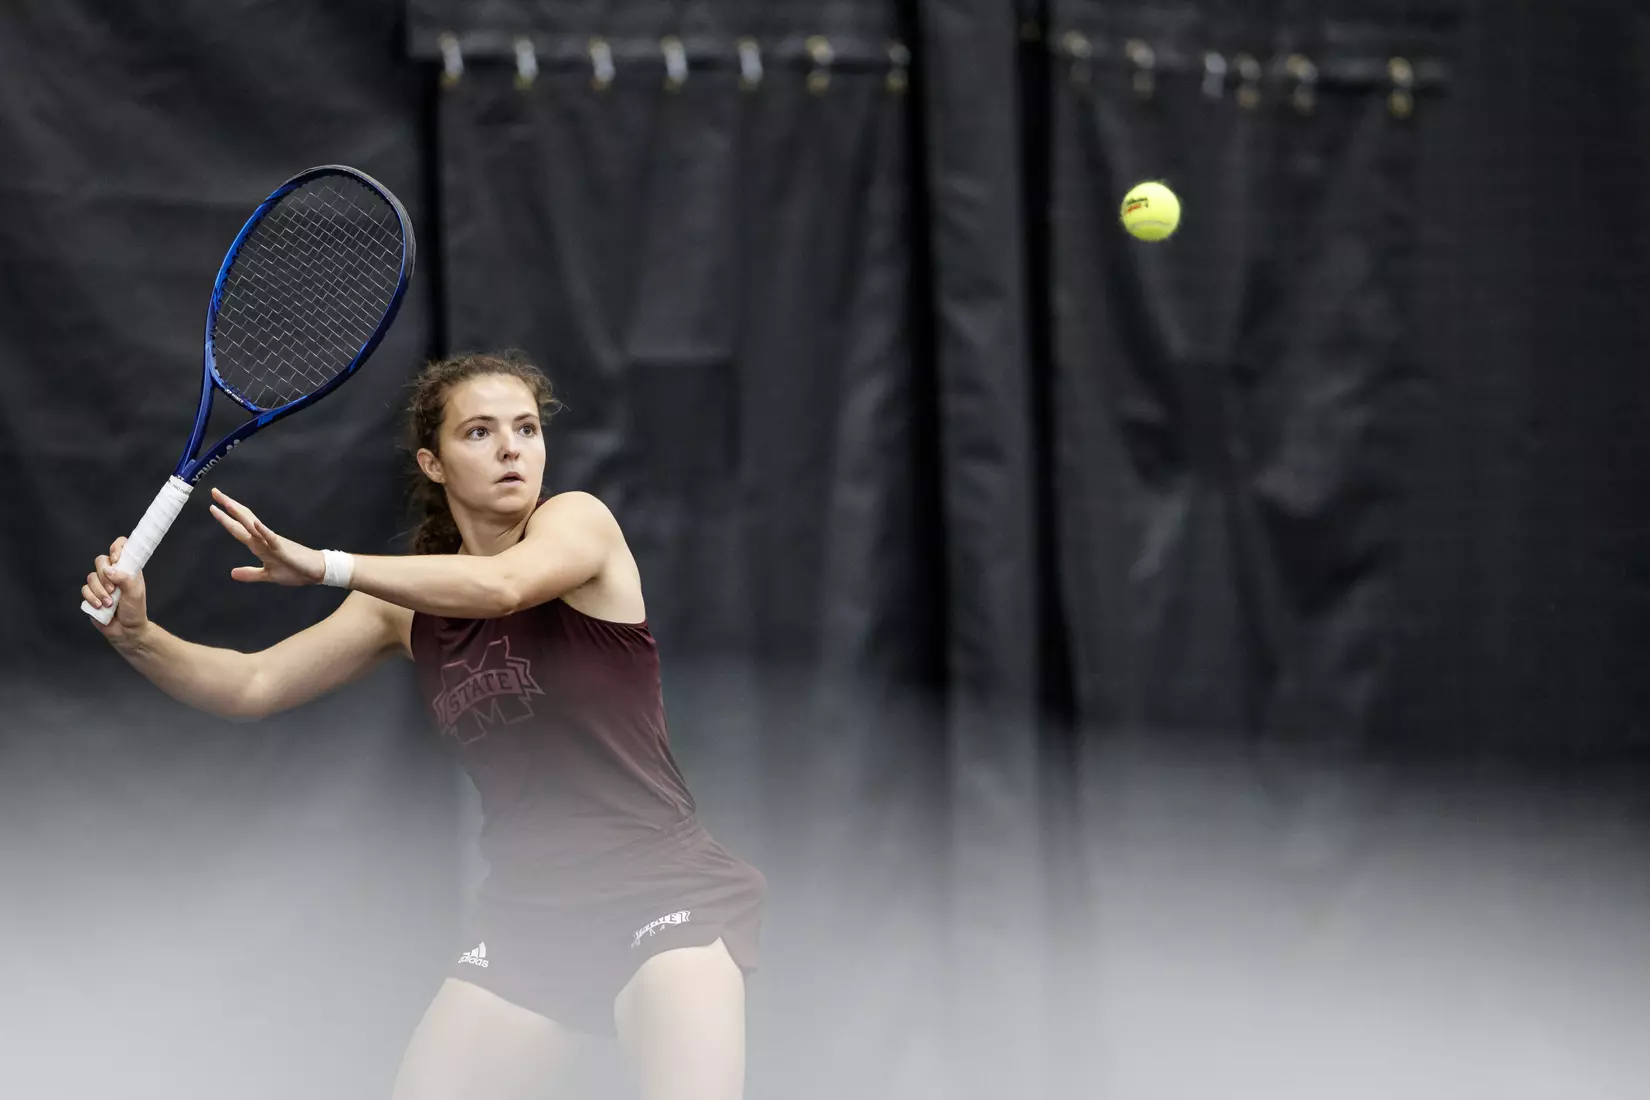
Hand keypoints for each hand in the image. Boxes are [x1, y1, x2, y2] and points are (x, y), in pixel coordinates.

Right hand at [83, 536, 148, 642]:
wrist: (126, 630)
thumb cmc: (135, 610)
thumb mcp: (135, 593)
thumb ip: (125, 579)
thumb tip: (109, 569)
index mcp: (128, 569)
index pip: (121, 547)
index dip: (116, 548)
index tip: (115, 559)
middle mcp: (113, 573)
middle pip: (100, 560)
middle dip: (104, 576)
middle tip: (113, 590)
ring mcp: (101, 584)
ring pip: (91, 577)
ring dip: (100, 591)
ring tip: (109, 603)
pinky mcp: (91, 595)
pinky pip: (85, 590)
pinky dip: (92, 598)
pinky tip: (100, 607)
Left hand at [209, 488, 324, 586]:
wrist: (317, 572)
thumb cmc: (296, 570)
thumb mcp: (268, 575)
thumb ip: (250, 573)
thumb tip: (232, 573)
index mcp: (259, 545)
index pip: (239, 527)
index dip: (226, 517)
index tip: (213, 506)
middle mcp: (264, 539)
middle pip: (243, 519)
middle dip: (228, 507)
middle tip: (215, 492)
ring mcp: (273, 542)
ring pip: (253, 526)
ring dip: (241, 514)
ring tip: (227, 503)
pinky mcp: (284, 549)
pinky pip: (272, 539)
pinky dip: (264, 531)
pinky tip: (255, 524)